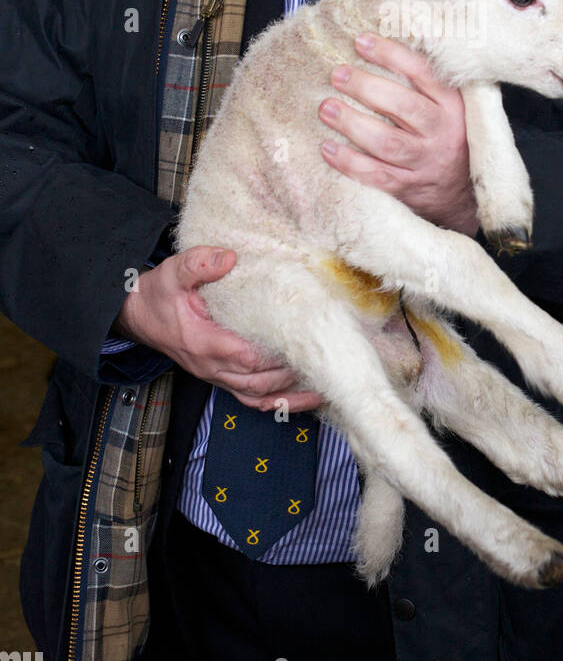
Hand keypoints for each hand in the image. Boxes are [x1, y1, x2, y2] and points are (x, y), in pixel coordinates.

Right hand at [114, 247, 323, 409]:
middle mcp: (212, 367)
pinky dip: (279, 403)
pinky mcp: (221, 378)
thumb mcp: (173, 272)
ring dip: (291, 393)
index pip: (246, 355)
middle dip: (292, 372)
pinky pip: (252, 400)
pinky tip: (305, 399)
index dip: (275, 352)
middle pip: (259, 380)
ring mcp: (217, 376)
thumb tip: (229, 257)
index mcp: (203, 342)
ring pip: (259, 395)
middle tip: (325, 359)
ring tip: (326, 385)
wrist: (138, 316)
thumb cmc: (159, 296)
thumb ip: (199, 263)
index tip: (303, 339)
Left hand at [318, 32, 479, 234]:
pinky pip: (377, 176)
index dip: (391, 55)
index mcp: (451, 105)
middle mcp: (441, 132)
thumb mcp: (448, 105)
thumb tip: (379, 44)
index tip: (361, 41)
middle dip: (367, 88)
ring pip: (388, 143)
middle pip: (404, 107)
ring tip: (326, 108)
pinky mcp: (408, 187)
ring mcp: (425, 162)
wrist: (464, 192)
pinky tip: (328, 149)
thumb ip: (425, 80)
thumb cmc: (448, 136)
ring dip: (353, 124)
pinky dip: (350, 163)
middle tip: (338, 74)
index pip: (422, 73)